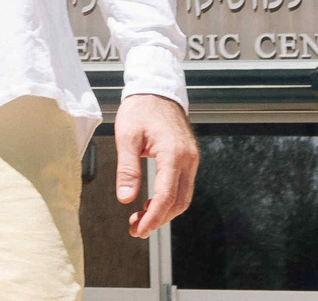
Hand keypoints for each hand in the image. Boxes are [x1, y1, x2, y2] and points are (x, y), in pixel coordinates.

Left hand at [116, 93, 198, 235]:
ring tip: (141, 219)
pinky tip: (152, 203)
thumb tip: (125, 199)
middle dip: (158, 220)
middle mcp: (188, 159)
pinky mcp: (189, 158)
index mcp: (173, 153)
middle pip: (179, 202)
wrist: (157, 89)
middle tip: (136, 229)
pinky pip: (183, 186)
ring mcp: (192, 159)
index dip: (153, 217)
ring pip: (184, 197)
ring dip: (165, 212)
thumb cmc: (141, 108)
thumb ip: (127, 169)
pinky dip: (169, 200)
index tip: (138, 228)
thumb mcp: (127, 136)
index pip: (166, 196)